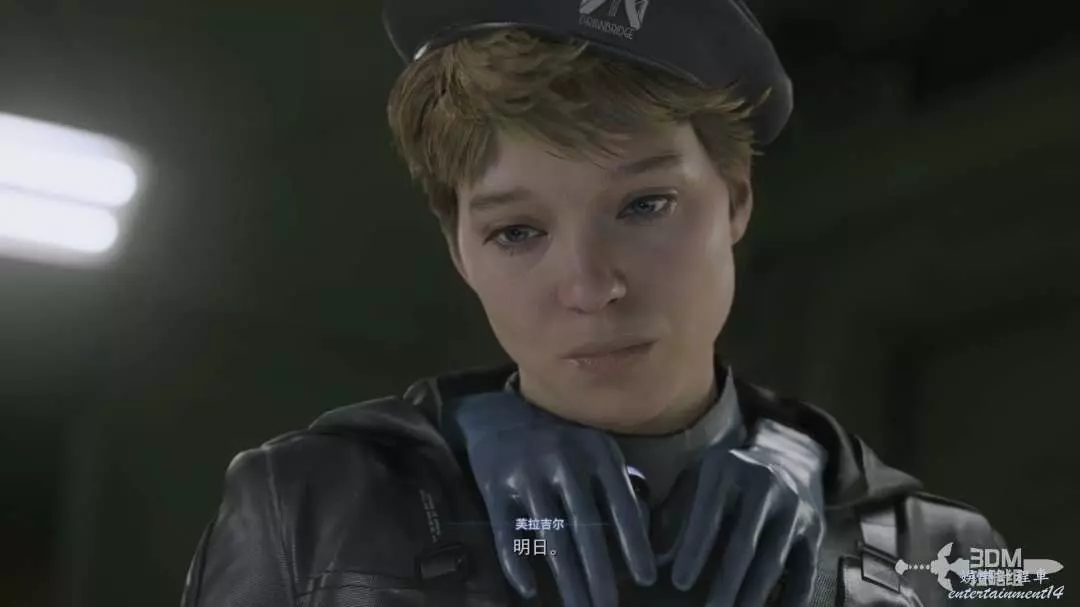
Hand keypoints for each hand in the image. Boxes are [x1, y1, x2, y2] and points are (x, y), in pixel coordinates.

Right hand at [451, 392, 656, 606]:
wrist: (498, 413)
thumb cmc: (559, 441)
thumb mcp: (594, 449)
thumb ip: (618, 484)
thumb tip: (645, 537)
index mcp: (595, 453)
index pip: (621, 505)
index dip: (634, 545)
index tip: (645, 579)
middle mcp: (563, 462)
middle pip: (585, 528)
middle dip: (599, 574)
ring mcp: (527, 474)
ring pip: (550, 537)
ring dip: (567, 579)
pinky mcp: (495, 487)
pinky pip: (507, 533)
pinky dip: (517, 563)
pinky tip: (529, 589)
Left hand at [655, 419, 826, 606]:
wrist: (789, 456)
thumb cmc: (728, 476)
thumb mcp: (698, 477)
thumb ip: (675, 512)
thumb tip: (656, 558)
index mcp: (728, 469)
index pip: (709, 515)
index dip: (695, 550)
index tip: (679, 582)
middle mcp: (766, 485)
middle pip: (746, 543)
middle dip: (727, 582)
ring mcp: (795, 508)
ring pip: (774, 561)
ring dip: (754, 596)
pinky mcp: (815, 530)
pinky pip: (805, 572)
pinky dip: (792, 599)